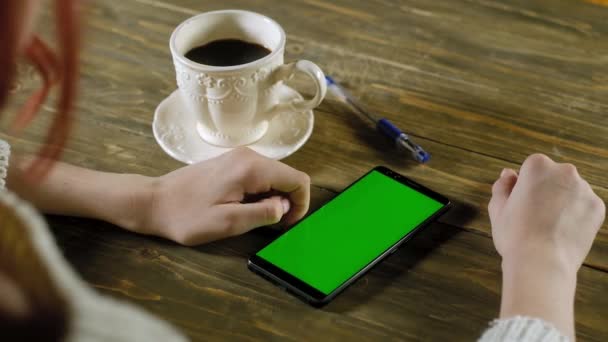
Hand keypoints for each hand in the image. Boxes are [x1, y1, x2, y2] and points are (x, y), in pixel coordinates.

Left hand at [141, 147, 310, 245]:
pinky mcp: (232, 162)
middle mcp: (249, 156)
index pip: (297, 180)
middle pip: (287, 176)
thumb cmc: (186, 216)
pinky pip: (260, 176)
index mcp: (251, 168)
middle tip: (266, 224)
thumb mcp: (227, 223)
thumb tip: (284, 206)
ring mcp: (239, 157)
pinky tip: (241, 206)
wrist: (153, 202)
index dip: (300, 204)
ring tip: (250, 216)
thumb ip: (262, 214)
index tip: (284, 223)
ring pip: (274, 177)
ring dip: (272, 199)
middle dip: (286, 202)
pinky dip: (261, 193)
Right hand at [488, 154, 604, 338]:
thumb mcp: (498, 208)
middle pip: (554, 177)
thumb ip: (502, 186)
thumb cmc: (515, 234)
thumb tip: (509, 174)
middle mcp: (564, 171)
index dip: (524, 187)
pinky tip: (563, 231)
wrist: (541, 262)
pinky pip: (585, 207)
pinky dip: (576, 216)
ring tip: (550, 227)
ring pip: (571, 192)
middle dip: (546, 191)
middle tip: (535, 216)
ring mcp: (584, 189)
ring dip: (563, 202)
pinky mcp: (597, 207)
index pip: (531, 168)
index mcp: (537, 166)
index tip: (521, 204)